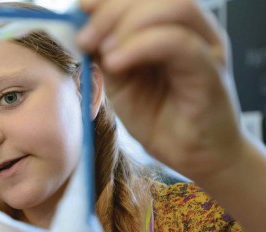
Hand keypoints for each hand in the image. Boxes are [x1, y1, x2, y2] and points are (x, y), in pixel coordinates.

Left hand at [77, 0, 245, 181]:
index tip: (81, 8)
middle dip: (112, 11)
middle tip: (85, 38)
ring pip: (173, 9)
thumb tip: (83, 27)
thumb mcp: (121, 81)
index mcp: (173, 27)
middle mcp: (195, 31)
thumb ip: (106, 52)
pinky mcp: (210, 73)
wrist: (193, 157)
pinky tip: (116, 63)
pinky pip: (178, 43)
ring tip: (104, 53)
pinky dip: (141, 46)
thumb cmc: (161, 118)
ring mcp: (206, 48)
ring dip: (127, 24)